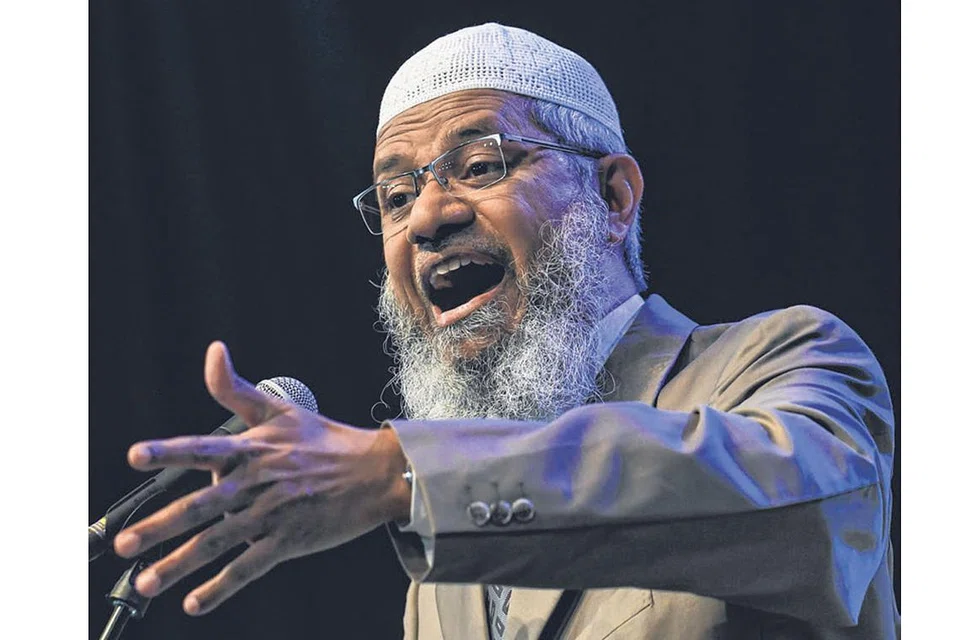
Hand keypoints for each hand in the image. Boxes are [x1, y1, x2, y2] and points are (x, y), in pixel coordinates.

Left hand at [113, 341, 410, 614]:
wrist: (375, 473)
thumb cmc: (326, 441)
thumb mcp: (281, 409)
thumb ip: (236, 388)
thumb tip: (213, 351)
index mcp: (253, 449)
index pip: (203, 447)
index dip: (169, 451)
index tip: (135, 455)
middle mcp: (258, 483)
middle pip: (201, 507)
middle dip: (160, 527)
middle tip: (126, 542)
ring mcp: (273, 515)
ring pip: (218, 543)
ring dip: (179, 565)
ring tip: (146, 582)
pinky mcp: (289, 541)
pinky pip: (248, 568)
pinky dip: (221, 587)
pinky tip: (195, 602)